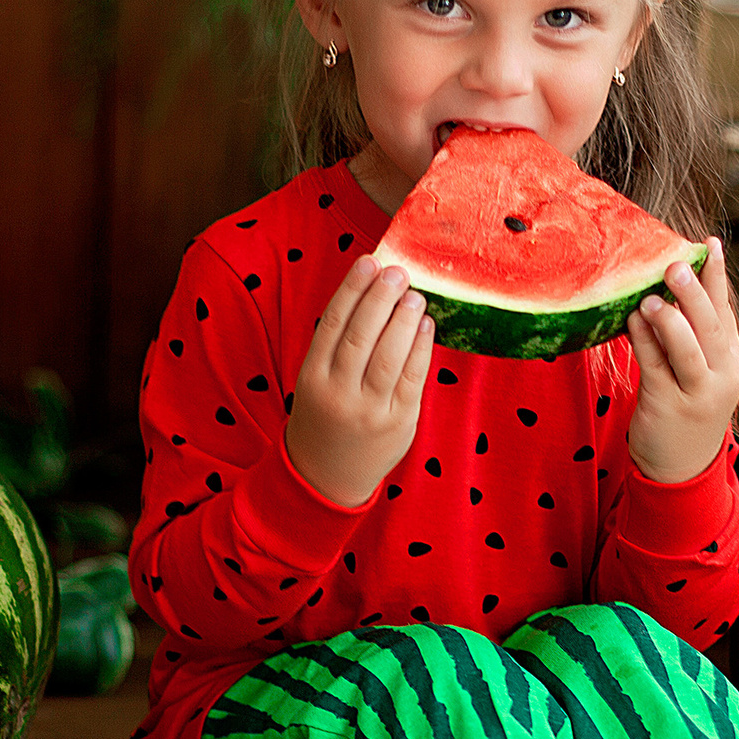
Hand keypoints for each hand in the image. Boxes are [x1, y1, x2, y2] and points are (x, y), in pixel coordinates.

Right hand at [286, 256, 434, 506]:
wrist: (325, 476)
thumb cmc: (325, 416)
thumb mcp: (315, 381)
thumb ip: (338, 344)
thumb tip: (373, 293)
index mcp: (312, 378)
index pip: (333, 324)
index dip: (352, 289)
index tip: (369, 262)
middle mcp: (338, 394)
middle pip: (361, 336)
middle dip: (381, 299)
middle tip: (397, 272)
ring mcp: (370, 410)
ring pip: (388, 357)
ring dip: (404, 320)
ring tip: (415, 295)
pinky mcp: (399, 422)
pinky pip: (413, 379)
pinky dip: (421, 349)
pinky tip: (425, 325)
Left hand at [625, 237, 738, 485]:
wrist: (682, 468)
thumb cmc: (687, 407)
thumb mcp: (700, 371)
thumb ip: (691, 334)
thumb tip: (668, 287)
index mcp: (732, 359)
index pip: (725, 311)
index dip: (717, 276)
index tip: (709, 244)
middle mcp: (721, 375)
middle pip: (709, 326)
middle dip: (694, 292)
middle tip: (677, 264)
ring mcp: (696, 393)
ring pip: (686, 348)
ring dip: (668, 319)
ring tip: (650, 296)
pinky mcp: (667, 406)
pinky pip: (654, 366)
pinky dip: (643, 340)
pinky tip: (631, 319)